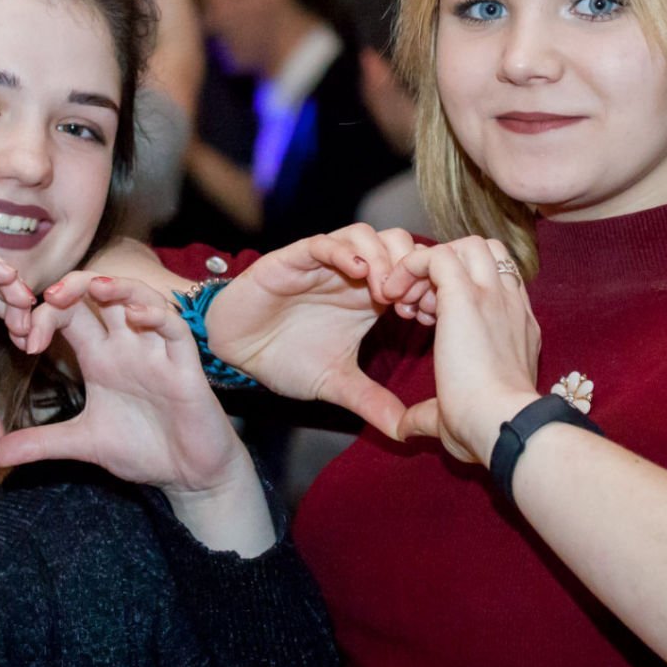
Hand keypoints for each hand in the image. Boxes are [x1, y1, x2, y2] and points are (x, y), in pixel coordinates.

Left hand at [0, 276, 253, 495]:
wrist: (188, 474)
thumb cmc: (144, 449)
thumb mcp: (82, 443)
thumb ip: (41, 443)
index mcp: (101, 356)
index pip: (69, 315)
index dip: (43, 316)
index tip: (23, 341)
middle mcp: (127, 344)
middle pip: (101, 294)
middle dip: (73, 286)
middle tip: (45, 298)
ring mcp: (157, 351)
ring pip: (140, 298)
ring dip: (117, 287)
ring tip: (93, 287)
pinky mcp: (185, 366)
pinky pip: (174, 328)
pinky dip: (157, 315)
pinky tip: (136, 317)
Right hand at [198, 224, 430, 439]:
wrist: (236, 353)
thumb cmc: (283, 359)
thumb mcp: (335, 383)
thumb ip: (369, 400)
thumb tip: (403, 431)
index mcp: (367, 298)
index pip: (412, 273)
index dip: (427, 286)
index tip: (431, 317)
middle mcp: (349, 275)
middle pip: (397, 243)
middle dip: (411, 267)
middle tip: (411, 301)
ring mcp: (323, 264)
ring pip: (364, 235)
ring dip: (382, 257)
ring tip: (385, 290)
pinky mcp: (294, 259)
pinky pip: (323, 242)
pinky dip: (344, 250)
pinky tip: (357, 271)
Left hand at [393, 237, 540, 463]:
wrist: (503, 428)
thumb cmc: (487, 431)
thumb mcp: (456, 416)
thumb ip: (427, 416)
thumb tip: (403, 429)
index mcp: (517, 329)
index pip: (494, 284)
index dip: (457, 292)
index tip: (429, 321)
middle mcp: (510, 305)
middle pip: (484, 254)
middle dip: (446, 269)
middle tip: (417, 307)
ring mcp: (493, 296)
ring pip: (466, 246)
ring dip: (430, 265)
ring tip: (407, 302)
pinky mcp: (467, 295)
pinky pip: (436, 255)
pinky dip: (411, 267)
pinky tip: (393, 296)